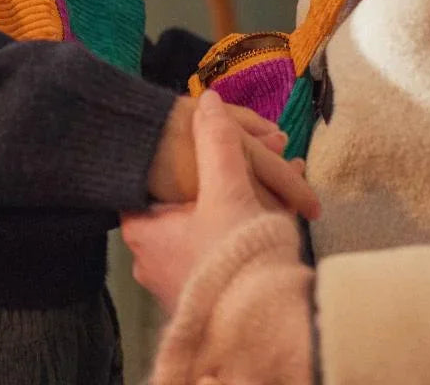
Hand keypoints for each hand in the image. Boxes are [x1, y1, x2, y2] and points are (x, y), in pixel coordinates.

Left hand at [124, 90, 314, 311]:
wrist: (266, 329)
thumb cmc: (233, 256)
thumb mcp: (226, 188)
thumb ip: (216, 141)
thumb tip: (208, 100)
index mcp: (143, 231)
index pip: (143, 181)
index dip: (169, 155)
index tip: (193, 137)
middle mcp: (153, 258)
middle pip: (184, 199)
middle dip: (225, 172)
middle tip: (255, 152)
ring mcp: (181, 277)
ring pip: (212, 220)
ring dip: (246, 194)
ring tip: (282, 169)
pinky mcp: (211, 292)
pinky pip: (228, 243)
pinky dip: (252, 221)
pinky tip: (286, 203)